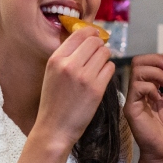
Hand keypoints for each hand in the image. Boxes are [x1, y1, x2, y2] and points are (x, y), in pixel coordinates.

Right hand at [33, 26, 116, 150]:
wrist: (54, 129)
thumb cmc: (53, 103)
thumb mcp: (52, 74)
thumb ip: (66, 57)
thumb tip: (87, 40)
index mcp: (56, 59)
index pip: (79, 33)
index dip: (90, 33)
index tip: (95, 37)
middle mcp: (69, 65)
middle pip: (94, 41)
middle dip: (99, 46)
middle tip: (99, 54)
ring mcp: (84, 77)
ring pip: (104, 53)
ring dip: (105, 58)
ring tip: (99, 68)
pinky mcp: (96, 89)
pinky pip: (110, 68)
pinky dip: (108, 71)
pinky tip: (101, 79)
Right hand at [124, 39, 162, 162]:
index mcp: (152, 85)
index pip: (155, 62)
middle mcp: (140, 88)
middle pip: (140, 60)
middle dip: (157, 59)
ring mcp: (134, 97)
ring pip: (137, 70)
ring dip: (155, 72)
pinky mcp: (131, 107)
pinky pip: (136, 87)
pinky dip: (150, 87)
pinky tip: (159, 96)